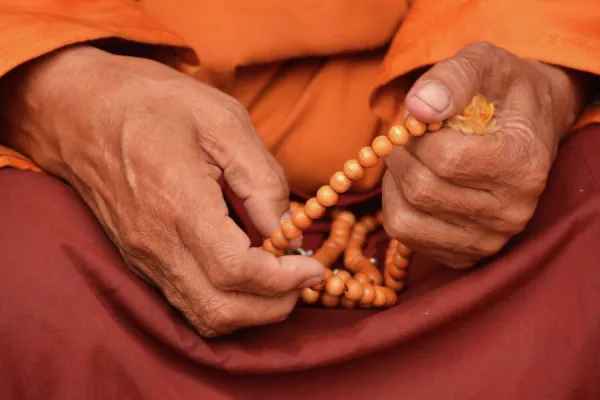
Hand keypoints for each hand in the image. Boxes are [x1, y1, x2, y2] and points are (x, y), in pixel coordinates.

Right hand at [0, 45, 324, 335]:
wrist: (80, 110)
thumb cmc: (154, 104)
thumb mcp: (222, 121)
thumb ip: (262, 180)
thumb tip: (287, 231)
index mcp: (178, 203)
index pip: (236, 270)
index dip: (283, 279)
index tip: (313, 267)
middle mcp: (156, 243)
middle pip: (220, 310)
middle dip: (273, 305)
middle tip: (303, 278)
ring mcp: (144, 257)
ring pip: (203, 316)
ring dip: (251, 310)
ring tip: (281, 279)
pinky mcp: (140, 259)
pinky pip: (187, 301)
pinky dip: (226, 301)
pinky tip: (247, 274)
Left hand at [383, 42, 588, 267]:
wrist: (525, 127)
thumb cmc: (501, 92)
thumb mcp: (483, 64)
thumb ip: (453, 77)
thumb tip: (417, 108)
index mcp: (522, 165)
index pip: (445, 158)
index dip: (417, 135)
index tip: (421, 121)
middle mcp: (511, 213)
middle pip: (422, 190)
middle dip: (401, 157)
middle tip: (409, 139)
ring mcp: (488, 240)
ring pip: (406, 219)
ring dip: (394, 183)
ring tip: (413, 160)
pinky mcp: (463, 255)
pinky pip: (405, 236)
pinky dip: (395, 205)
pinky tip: (413, 185)